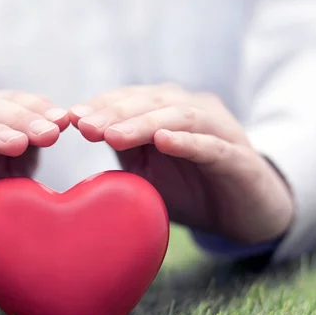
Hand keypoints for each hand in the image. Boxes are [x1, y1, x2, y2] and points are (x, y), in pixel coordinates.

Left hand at [69, 84, 294, 243]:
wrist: (244, 215)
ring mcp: (220, 131)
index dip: (102, 106)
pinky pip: (212, 145)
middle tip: (85, 126)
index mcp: (169, 112)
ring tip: (114, 135)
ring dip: (144, 123)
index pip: (132, 100)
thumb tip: (82, 134)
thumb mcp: (148, 172)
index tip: (71, 118)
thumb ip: (124, 152)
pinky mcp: (238, 157)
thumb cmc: (191, 190)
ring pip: (180, 116)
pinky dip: (187, 142)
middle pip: (152, 102)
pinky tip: (164, 141)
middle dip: (115, 113)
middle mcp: (194, 111)